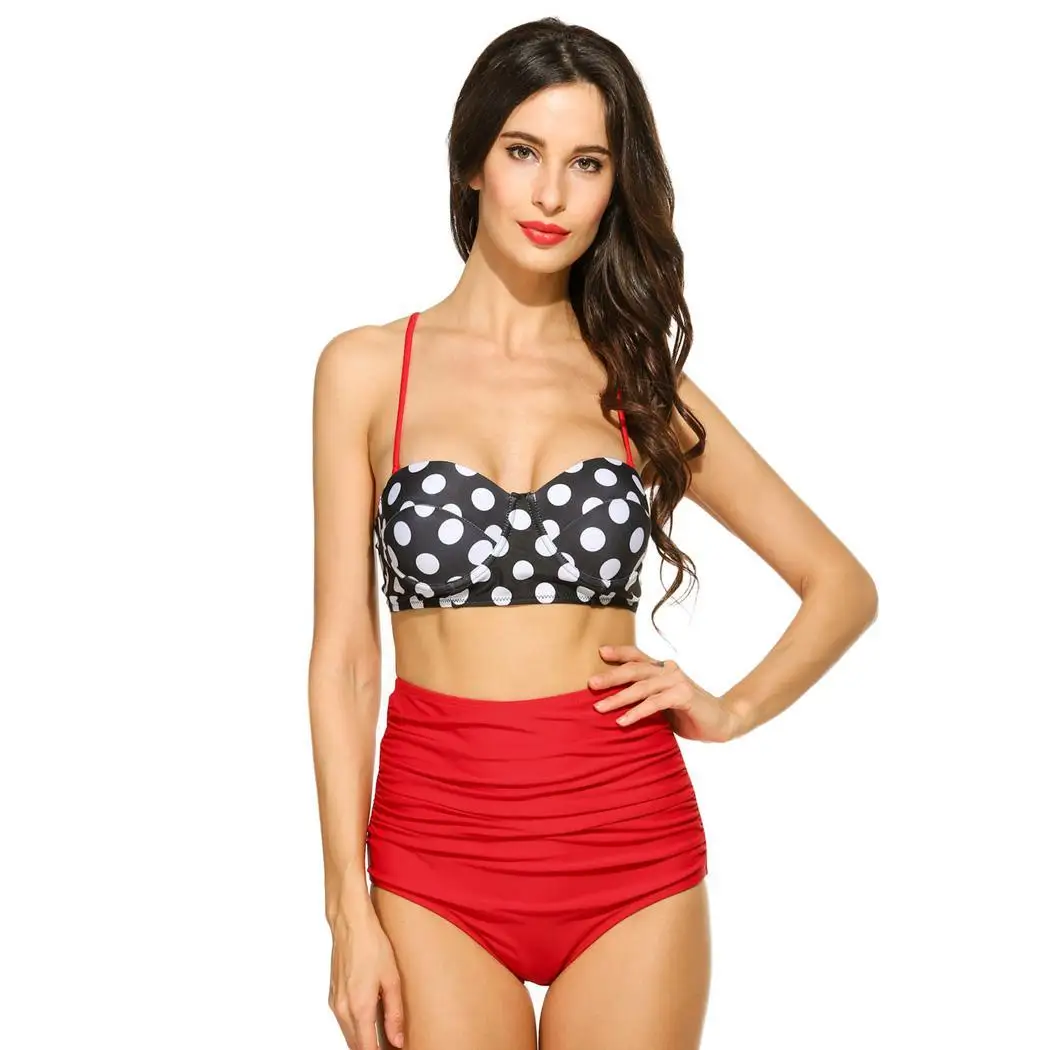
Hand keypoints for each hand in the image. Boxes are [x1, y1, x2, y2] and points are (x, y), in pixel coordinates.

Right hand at [329, 902, 404, 1048]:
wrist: (350, 924)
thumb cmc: (372, 945)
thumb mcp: (392, 979)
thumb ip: (394, 1013)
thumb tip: (397, 1040)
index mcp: (359, 1008)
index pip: (366, 1048)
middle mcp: (342, 1009)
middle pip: (355, 1044)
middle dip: (370, 1048)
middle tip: (388, 1046)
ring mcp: (335, 1002)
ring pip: (348, 1033)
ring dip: (362, 1039)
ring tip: (381, 1036)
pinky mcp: (332, 993)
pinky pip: (343, 1020)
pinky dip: (354, 1026)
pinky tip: (368, 1019)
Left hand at [588, 644, 746, 741]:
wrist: (721, 722)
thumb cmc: (688, 713)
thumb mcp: (662, 703)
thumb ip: (645, 697)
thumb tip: (612, 702)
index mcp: (662, 669)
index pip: (638, 656)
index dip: (619, 652)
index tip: (599, 652)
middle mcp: (668, 670)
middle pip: (634, 669)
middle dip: (610, 676)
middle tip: (590, 684)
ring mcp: (677, 681)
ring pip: (642, 686)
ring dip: (619, 697)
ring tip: (599, 707)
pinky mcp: (683, 696)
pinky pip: (655, 703)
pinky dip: (637, 712)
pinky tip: (623, 721)